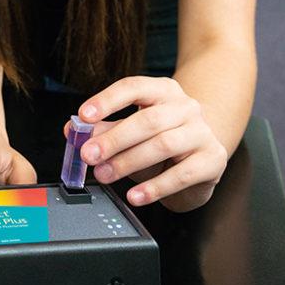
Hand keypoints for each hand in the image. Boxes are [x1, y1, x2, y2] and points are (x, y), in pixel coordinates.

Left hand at [71, 76, 227, 212]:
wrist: (203, 156)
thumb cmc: (161, 139)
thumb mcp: (130, 131)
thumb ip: (103, 128)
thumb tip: (72, 131)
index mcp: (162, 90)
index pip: (133, 87)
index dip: (107, 100)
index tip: (83, 117)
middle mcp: (186, 106)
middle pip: (147, 120)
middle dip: (114, 139)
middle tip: (89, 156)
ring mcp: (202, 132)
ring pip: (163, 145)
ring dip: (129, 162)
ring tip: (105, 175)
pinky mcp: (213, 159)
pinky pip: (182, 174)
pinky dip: (156, 187)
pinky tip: (135, 196)